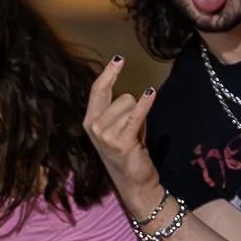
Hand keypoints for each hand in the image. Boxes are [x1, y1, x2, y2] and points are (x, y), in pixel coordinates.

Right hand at [83, 56, 163, 209]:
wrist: (134, 182)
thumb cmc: (128, 152)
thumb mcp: (118, 127)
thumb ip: (119, 109)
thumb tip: (134, 91)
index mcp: (90, 120)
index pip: (97, 90)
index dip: (108, 73)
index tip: (119, 58)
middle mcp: (94, 126)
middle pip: (121, 96)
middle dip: (132, 107)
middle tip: (133, 128)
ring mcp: (105, 135)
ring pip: (130, 105)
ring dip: (139, 117)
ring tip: (136, 135)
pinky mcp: (121, 141)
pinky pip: (136, 114)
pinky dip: (145, 103)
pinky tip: (150, 93)